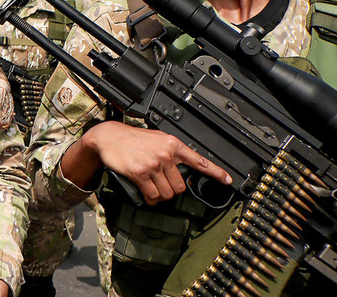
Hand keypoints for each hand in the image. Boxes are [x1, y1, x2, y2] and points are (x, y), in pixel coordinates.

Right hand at [69, 121, 230, 204]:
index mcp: (173, 144)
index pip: (199, 161)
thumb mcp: (156, 138)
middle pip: (181, 186)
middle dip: (172, 190)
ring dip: (161, 196)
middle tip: (163, 185)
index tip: (227, 180)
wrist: (108, 137)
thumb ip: (171, 152)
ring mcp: (153, 164)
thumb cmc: (131, 139)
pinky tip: (147, 195)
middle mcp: (166, 154)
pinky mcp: (140, 173)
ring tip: (153, 189)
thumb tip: (182, 168)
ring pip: (167, 193)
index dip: (216, 172)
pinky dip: (150, 199)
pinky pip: (152, 195)